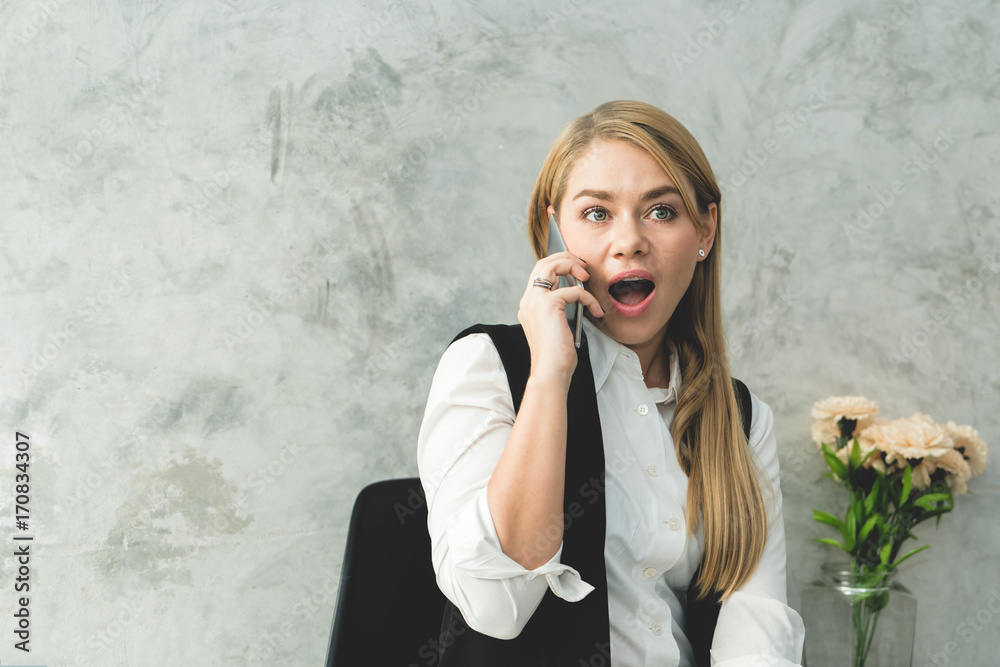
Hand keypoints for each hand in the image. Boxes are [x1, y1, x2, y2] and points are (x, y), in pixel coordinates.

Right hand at [517, 252, 603, 388]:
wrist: (551, 371)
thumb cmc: (557, 356)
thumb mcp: (556, 327)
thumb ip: (559, 309)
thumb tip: (576, 294)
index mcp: (528, 305)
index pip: (539, 273)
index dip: (558, 265)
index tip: (577, 271)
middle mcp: (528, 300)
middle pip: (543, 263)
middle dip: (565, 258)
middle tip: (583, 267)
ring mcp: (536, 301)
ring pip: (551, 265)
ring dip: (572, 266)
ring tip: (587, 276)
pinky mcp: (548, 304)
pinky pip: (574, 290)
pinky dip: (589, 298)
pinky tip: (596, 311)